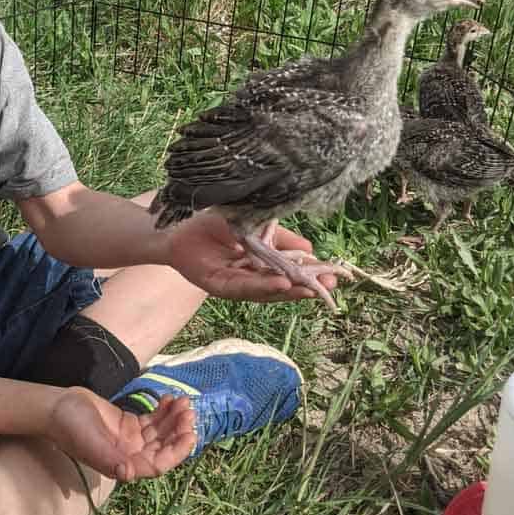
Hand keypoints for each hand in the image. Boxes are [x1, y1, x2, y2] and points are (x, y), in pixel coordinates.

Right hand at [50, 386, 196, 481]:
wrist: (56, 407)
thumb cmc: (70, 426)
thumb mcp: (89, 441)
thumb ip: (108, 458)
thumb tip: (128, 475)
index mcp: (122, 465)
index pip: (158, 465)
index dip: (176, 452)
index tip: (189, 434)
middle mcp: (130, 456)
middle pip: (163, 447)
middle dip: (178, 431)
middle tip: (188, 410)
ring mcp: (130, 440)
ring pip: (160, 433)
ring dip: (174, 419)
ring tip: (183, 400)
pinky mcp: (128, 425)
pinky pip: (152, 421)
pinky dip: (163, 411)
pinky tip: (169, 399)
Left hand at [165, 214, 341, 302]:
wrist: (177, 225)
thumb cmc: (214, 223)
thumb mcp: (256, 226)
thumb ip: (281, 238)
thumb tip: (310, 250)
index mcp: (261, 264)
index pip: (291, 273)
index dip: (312, 276)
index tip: (336, 276)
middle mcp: (250, 277)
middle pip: (282, 287)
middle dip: (306, 287)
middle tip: (329, 287)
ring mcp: (235, 283)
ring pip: (266, 291)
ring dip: (288, 290)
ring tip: (308, 288)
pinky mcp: (218, 286)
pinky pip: (244, 287)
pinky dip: (264, 285)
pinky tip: (282, 282)